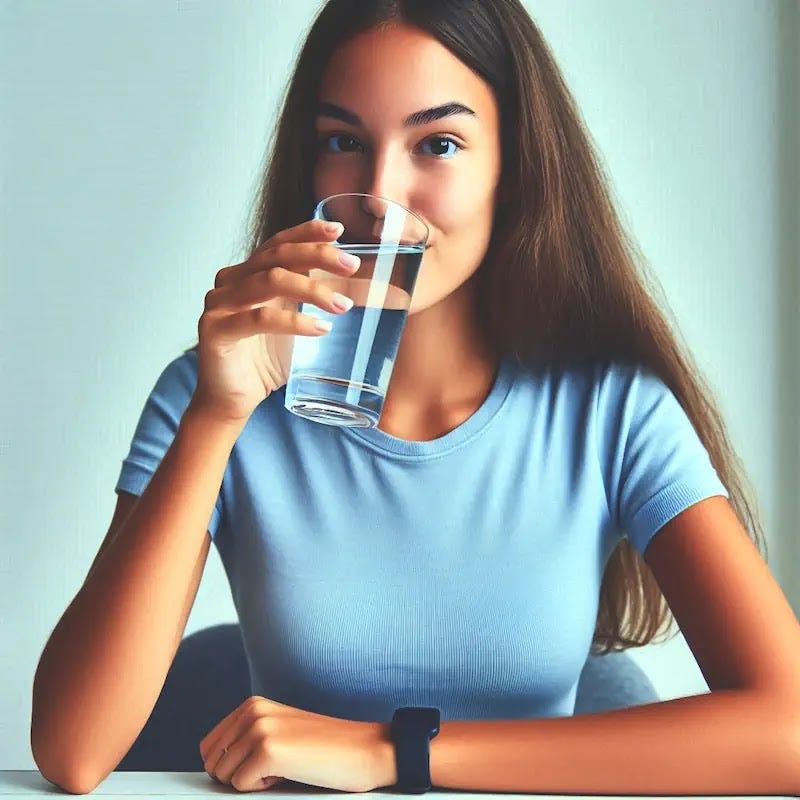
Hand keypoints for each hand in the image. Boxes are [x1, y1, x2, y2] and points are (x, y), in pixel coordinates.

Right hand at [192, 217, 360, 424]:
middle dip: (318, 255)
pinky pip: (259, 319)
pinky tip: (320, 328)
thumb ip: (319, 302)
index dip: (307, 233)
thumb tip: (365, 289)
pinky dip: (294, 322)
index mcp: (248, 274)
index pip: (278, 244)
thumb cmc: (266, 361)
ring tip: (343, 306)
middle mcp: (230, 281)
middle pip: (277, 257)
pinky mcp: (215, 330)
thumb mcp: (299, 323)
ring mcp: (219, 303)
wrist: (232, 400)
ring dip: (311, 289)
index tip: (339, 231)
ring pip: (270, 281)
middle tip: (351, 265)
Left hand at [199, 696, 396, 792]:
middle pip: (212, 762)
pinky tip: (292, 772)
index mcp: (253, 705)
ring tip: (286, 767)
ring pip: (225, 776)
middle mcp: (253, 711)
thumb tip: (212, 766)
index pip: (209, 746)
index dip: (229, 766)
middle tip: (274, 768)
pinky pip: (242, 787)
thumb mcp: (280, 732)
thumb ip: (246, 739)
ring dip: (253, 781)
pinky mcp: (268, 751)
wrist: (364, 749)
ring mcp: (260, 729)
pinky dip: (265, 788)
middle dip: (237, 775)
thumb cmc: (325, 748)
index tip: (259, 765)